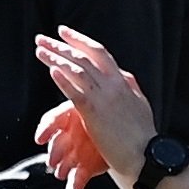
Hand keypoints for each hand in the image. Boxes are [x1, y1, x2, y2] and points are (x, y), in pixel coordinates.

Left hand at [30, 26, 154, 185]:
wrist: (148, 156)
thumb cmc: (143, 135)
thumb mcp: (140, 104)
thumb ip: (129, 88)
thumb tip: (124, 75)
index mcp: (123, 81)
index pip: (99, 52)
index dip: (79, 40)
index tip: (63, 32)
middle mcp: (114, 84)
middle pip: (84, 56)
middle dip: (61, 45)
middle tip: (41, 38)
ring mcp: (104, 98)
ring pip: (77, 70)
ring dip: (56, 58)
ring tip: (40, 50)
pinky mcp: (95, 113)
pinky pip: (75, 93)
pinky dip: (63, 80)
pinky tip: (51, 71)